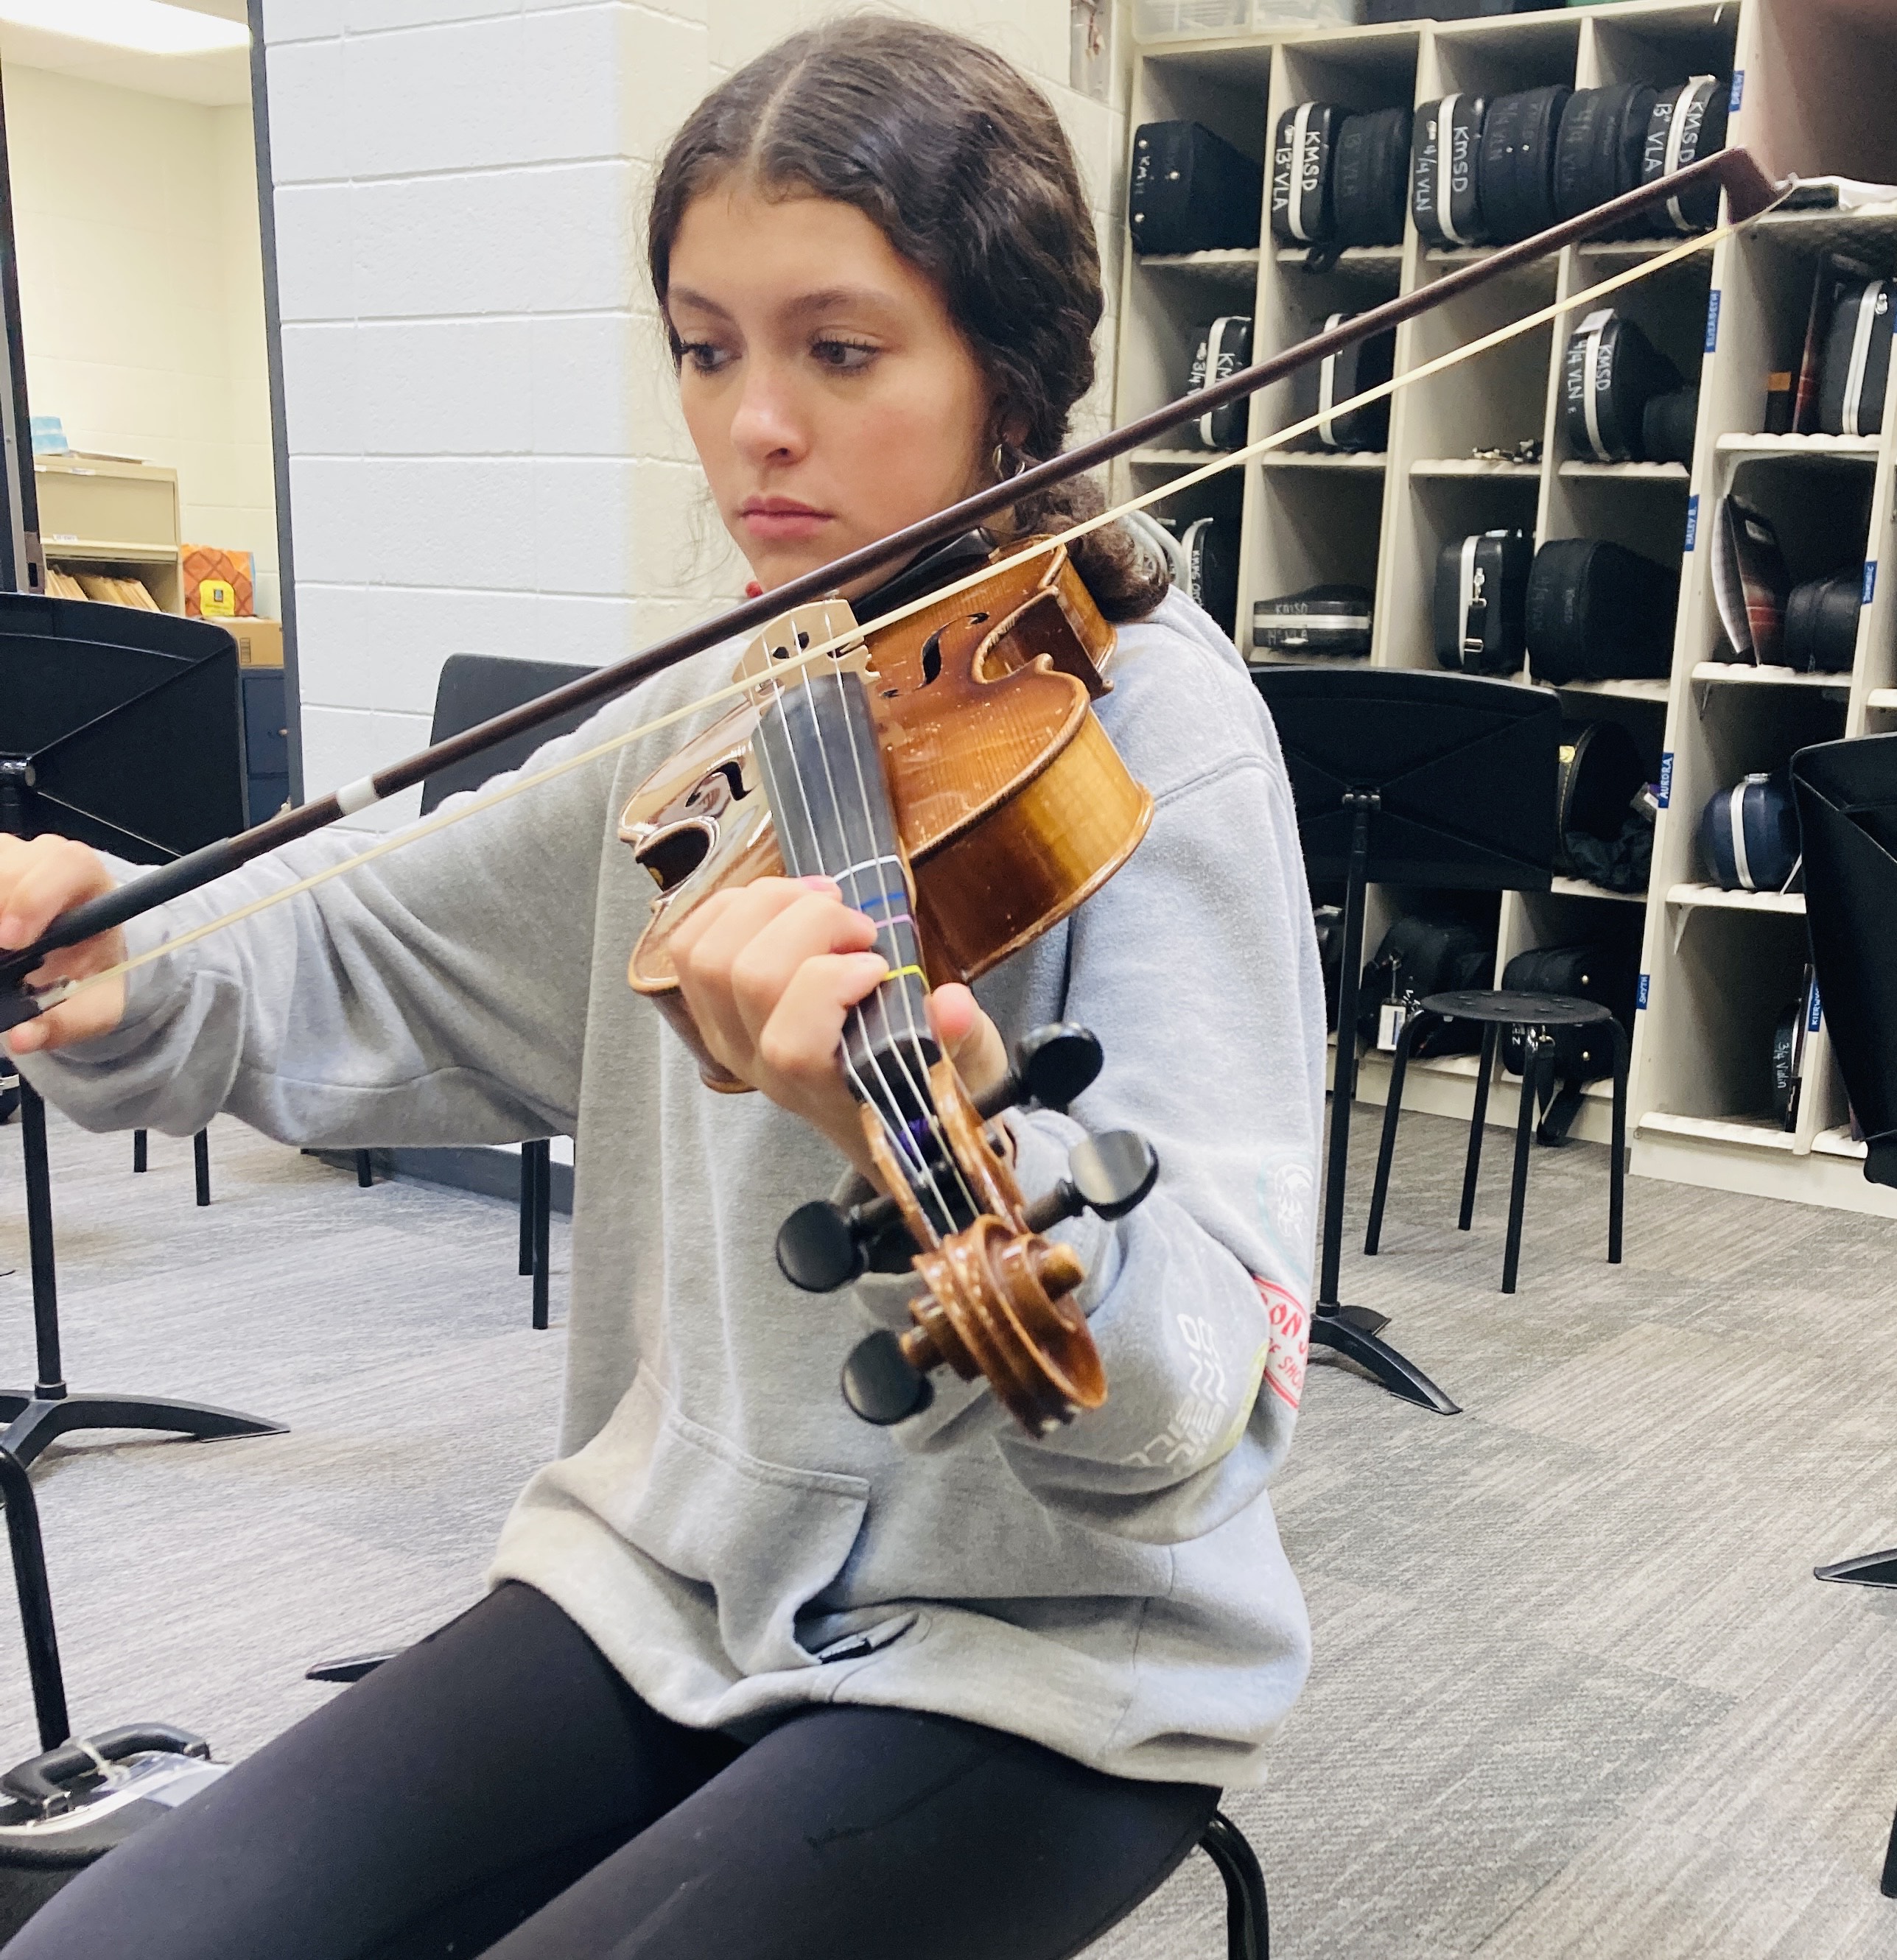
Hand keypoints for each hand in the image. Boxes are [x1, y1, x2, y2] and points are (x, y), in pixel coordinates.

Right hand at [0, 834, 126, 1055]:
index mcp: (89, 880)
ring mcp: (10, 854)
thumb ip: (66, 1023)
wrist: (82, 953)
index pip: (65, 866)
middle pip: (10, 864)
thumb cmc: (91, 969)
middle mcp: (47, 856)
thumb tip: (21, 1038)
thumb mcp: (95, 1006)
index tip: (11, 940)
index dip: (35, 897)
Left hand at [668, 875, 1006, 1179]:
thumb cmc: (919, 1079)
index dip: (829, 987)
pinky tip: (783, 902)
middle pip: (748, 978)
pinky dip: (730, 907)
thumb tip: (954, 1005)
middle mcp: (762, 1067)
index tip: (880, 967)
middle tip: (860, 925)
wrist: (883, 1110)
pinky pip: (689, 947)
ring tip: (823, 899)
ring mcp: (727, 1035)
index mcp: (823, 1089)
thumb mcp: (961, 1065)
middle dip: (808, 926)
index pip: (792, 1043)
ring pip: (710, 956)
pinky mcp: (711, 1006)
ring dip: (768, 906)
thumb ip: (958, 1039)